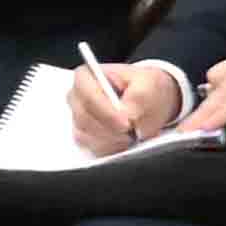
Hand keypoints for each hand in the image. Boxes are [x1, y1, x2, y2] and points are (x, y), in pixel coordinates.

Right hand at [74, 60, 191, 152]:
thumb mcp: (149, 83)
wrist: (148, 100)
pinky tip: (126, 139)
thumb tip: (128, 114)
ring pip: (88, 137)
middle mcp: (76, 98)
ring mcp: (78, 119)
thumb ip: (139, 96)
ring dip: (113, 139)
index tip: (127, 123)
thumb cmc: (144, 86)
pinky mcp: (84, 137)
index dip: (106, 113)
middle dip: (112, 129)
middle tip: (134, 131)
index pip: (88, 97)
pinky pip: (94, 148)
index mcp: (86, 77)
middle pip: (85, 120)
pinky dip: (113, 147)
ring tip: (133, 133)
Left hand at [187, 42, 225, 132]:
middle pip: (217, 83)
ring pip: (222, 96)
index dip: (214, 93)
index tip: (204, 111)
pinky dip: (218, 117)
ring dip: (204, 117)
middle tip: (189, 127)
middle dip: (204, 107)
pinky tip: (206, 129)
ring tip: (186, 134)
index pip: (223, 73)